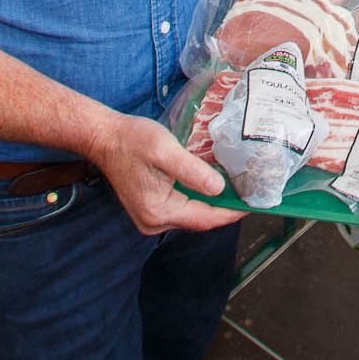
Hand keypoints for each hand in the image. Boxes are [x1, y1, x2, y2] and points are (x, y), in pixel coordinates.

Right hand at [87, 111, 247, 235]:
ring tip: (234, 190)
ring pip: (191, 216)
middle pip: (199, 220)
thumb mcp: (165, 150)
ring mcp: (150, 218)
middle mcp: (153, 221)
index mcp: (158, 210)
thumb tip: (219, 189)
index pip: (204, 218)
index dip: (231, 212)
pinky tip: (209, 186)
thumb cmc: (132, 140)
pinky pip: (181, 209)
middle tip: (248, 194)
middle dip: (224, 209)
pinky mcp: (150, 209)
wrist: (104, 138)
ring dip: (211, 205)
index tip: (253, 204)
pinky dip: (197, 200)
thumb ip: (192, 171)